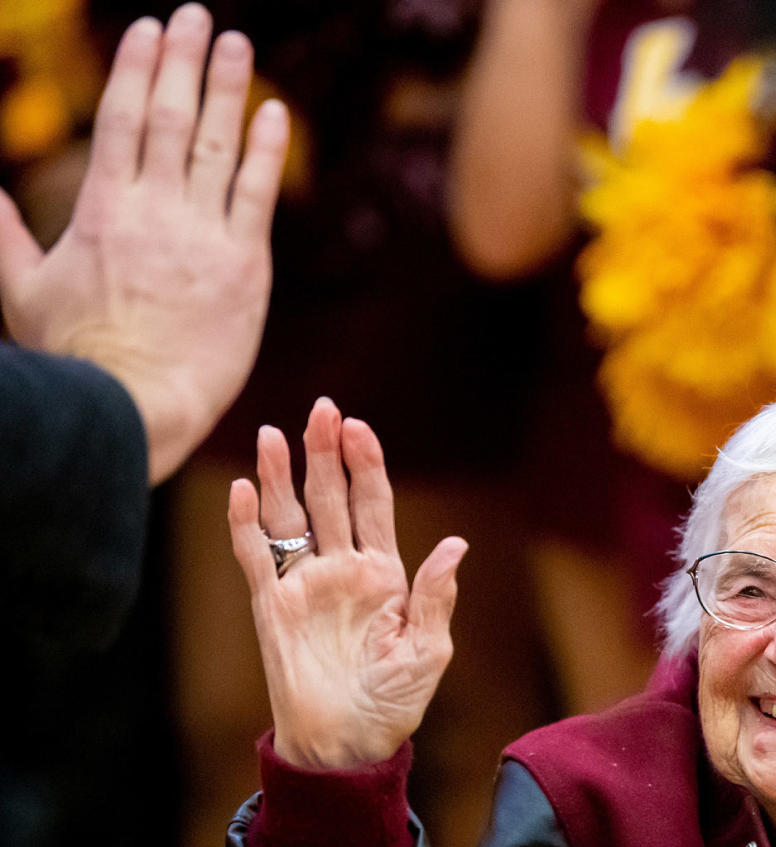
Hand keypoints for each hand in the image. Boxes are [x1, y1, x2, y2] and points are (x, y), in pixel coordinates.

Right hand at [0, 4, 288, 484]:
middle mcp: (156, 210)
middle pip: (170, 117)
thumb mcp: (23, 290)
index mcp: (103, 208)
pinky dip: (266, 152)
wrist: (139, 404)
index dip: (136, 68)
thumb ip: (6, 235)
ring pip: (217, 146)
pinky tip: (274, 113)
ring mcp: (204, 236)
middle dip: (183, 61)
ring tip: (236, 45)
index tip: (148, 29)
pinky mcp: (245, 268)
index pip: (121, 118)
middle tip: (197, 16)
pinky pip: (258, 195)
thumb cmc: (80, 357)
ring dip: (227, 89)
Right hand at [229, 398, 467, 770]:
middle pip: (331, 497)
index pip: (373, 505)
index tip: (359, 428)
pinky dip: (246, 525)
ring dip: (279, 476)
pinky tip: (242, 490)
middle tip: (322, 409)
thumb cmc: (394, 703)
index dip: (366, 465)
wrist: (347, 746)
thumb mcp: (428, 651)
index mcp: (385, 575)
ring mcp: (305, 585)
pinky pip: (255, 557)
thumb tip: (455, 545)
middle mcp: (342, 570)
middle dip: (325, 452)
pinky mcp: (271, 608)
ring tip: (274, 434)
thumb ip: (434, 596)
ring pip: (289, 517)